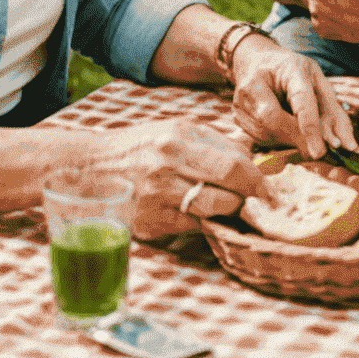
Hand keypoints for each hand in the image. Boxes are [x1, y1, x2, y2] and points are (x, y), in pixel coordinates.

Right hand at [95, 118, 266, 239]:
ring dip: (229, 213)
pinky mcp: (148, 224)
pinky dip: (205, 224)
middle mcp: (167, 168)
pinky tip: (208, 217)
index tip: (268, 187)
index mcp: (178, 138)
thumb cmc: (141, 146)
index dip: (257, 179)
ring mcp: (156, 198)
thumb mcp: (177, 129)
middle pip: (227, 190)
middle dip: (249, 198)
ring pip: (212, 213)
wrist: (90, 169)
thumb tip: (253, 160)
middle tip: (259, 202)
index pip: (233, 165)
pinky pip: (190, 228)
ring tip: (234, 207)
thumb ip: (215, 142)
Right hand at [230, 36, 356, 157]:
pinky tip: (281, 126)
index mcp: (288, 67)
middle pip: (276, 120)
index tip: (319, 151)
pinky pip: (259, 137)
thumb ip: (333, 110)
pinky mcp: (235, 114)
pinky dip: (275, 138)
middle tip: (316, 151)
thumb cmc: (291, 70)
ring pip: (267, 133)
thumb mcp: (317, 79)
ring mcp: (242, 97)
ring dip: (287, 139)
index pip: (299, 99)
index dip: (309, 126)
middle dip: (298, 138)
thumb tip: (349, 145)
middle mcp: (258, 81)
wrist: (254, 59)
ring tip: (297, 129)